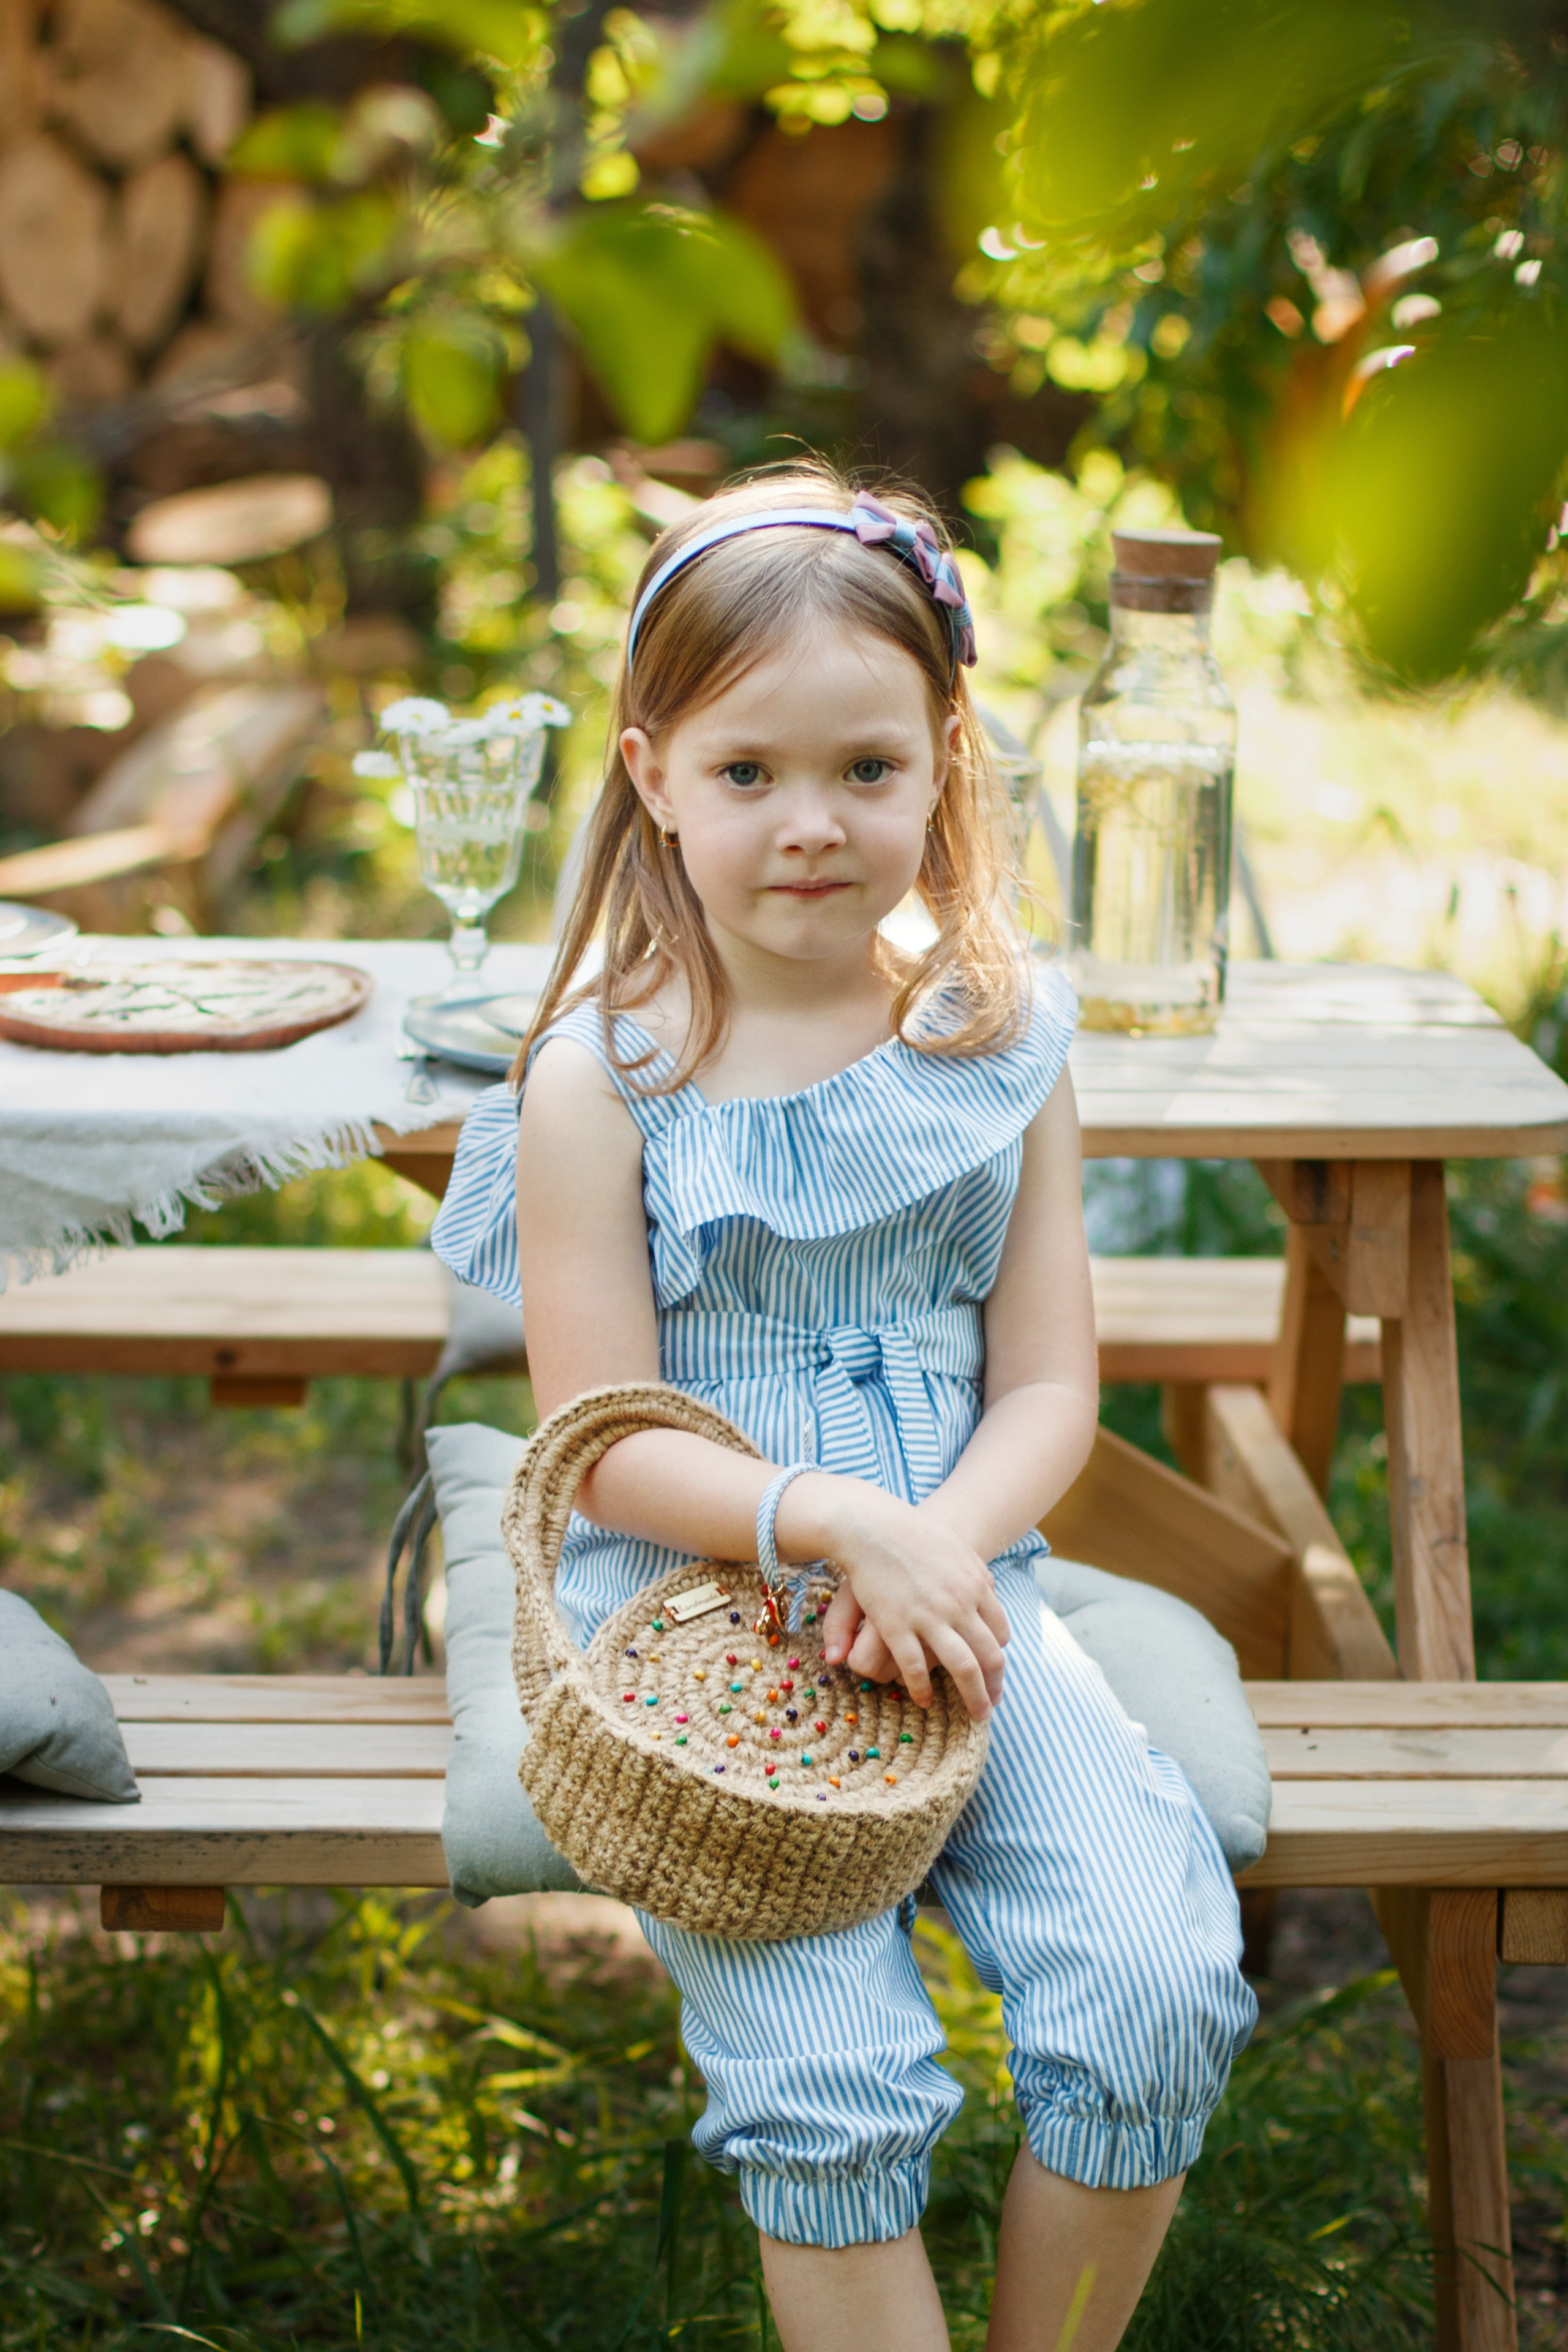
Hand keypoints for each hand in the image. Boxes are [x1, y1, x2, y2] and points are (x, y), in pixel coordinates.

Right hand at [778, 1476, 1008, 1721]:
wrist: (875, 1525)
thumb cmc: (916, 1533)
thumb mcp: (958, 1549)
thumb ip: (976, 1574)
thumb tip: (989, 1593)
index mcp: (976, 1587)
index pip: (999, 1631)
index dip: (998, 1655)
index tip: (995, 1671)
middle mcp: (959, 1605)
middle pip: (989, 1656)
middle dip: (994, 1686)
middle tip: (993, 1705)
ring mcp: (929, 1617)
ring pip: (963, 1667)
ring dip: (973, 1697)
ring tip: (976, 1715)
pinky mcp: (897, 1625)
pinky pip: (915, 1667)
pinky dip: (923, 1689)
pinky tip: (924, 1700)